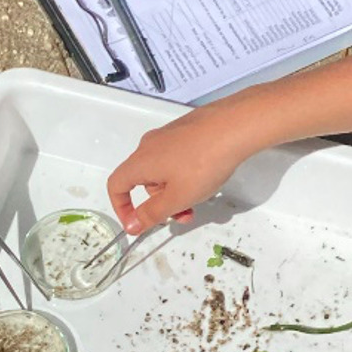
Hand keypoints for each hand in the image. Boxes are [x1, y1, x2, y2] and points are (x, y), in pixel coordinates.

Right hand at [107, 105, 248, 234]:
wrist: (235, 126)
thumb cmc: (203, 163)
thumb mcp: (177, 198)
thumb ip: (152, 214)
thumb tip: (131, 224)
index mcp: (140, 162)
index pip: (116, 186)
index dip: (122, 208)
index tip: (137, 223)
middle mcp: (149, 145)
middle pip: (144, 181)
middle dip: (161, 203)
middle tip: (183, 215)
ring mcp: (168, 135)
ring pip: (162, 171)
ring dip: (176, 191)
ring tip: (201, 199)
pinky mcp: (186, 131)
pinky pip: (176, 158)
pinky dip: (185, 175)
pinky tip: (207, 178)